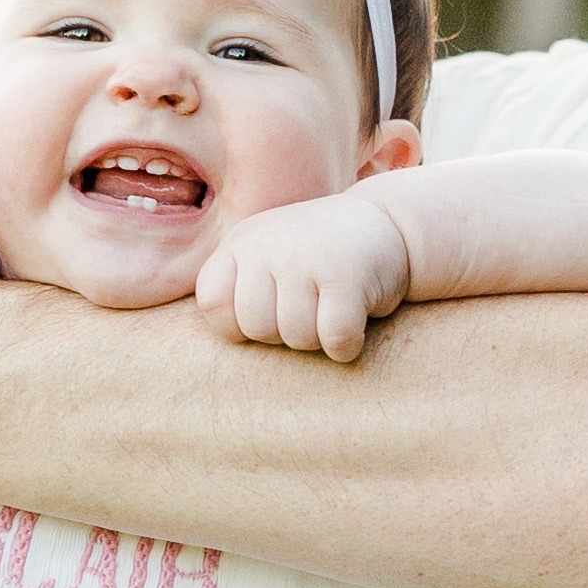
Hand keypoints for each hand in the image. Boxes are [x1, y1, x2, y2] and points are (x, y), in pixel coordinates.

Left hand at [195, 193, 412, 363]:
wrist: (391, 223)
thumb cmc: (318, 258)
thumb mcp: (268, 258)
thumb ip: (236, 290)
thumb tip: (196, 364)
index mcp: (241, 242)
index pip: (213, 304)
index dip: (240, 325)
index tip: (270, 312)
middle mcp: (268, 244)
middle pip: (257, 328)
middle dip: (285, 334)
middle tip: (311, 308)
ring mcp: (306, 256)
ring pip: (297, 337)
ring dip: (319, 340)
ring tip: (332, 308)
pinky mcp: (346, 274)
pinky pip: (334, 338)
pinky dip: (346, 346)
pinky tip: (354, 327)